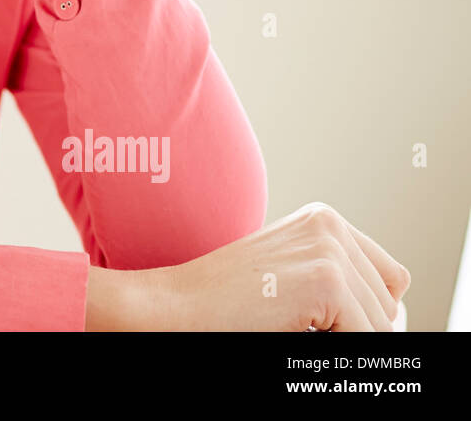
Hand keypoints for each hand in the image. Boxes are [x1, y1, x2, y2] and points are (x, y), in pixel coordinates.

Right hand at [154, 202, 410, 330]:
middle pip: (389, 302)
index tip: (326, 323)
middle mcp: (330, 225)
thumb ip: (338, 280)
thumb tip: (390, 318)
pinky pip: (366, 338)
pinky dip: (338, 348)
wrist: (177, 305)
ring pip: (382, 324)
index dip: (365, 312)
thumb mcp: (290, 275)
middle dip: (357, 327)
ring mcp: (329, 251)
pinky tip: (292, 330)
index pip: (389, 279)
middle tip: (300, 326)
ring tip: (292, 325)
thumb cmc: (225, 300)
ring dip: (345, 337)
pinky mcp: (326, 282)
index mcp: (323, 219)